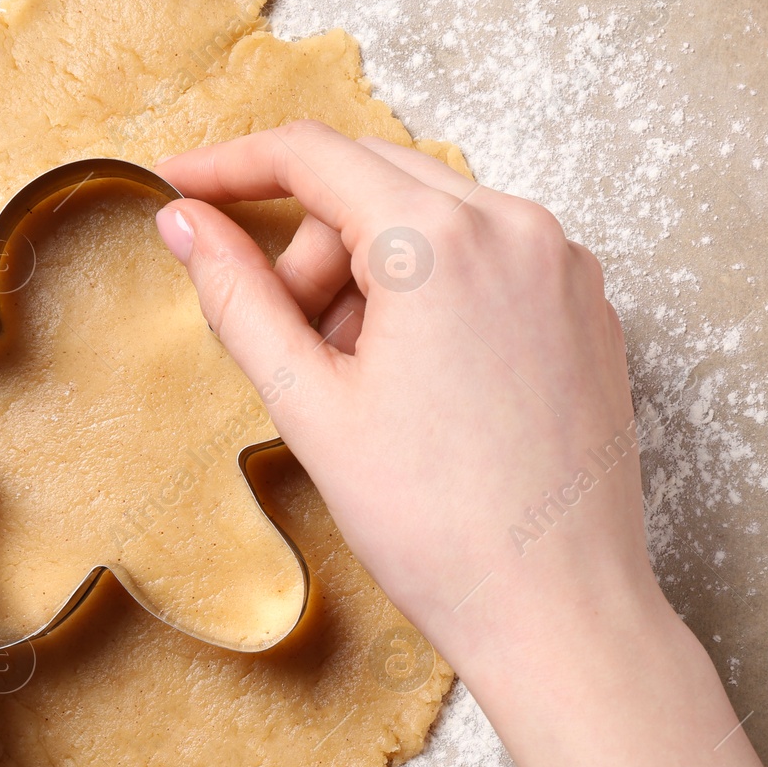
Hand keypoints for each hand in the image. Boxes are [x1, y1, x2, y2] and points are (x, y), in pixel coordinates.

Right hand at [156, 124, 767, 766]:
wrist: (561, 611)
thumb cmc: (437, 527)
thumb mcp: (312, 408)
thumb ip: (238, 298)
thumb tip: (184, 224)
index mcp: (441, 242)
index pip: (312, 155)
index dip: (231, 165)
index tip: (180, 186)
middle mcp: (516, 226)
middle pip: (371, 181)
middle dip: (307, 243)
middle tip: (281, 334)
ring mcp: (563, 262)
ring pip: (429, 216)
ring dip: (369, 270)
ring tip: (357, 377)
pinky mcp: (587, 302)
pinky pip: (486, 253)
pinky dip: (431, 287)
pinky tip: (417, 378)